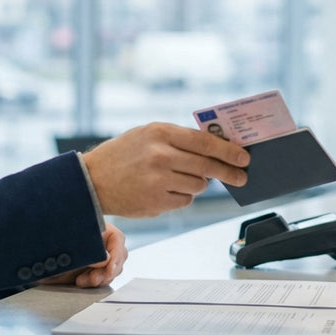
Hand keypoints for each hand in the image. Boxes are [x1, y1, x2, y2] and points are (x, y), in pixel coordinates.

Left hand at [40, 223, 128, 287]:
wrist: (30, 254)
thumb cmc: (46, 240)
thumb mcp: (64, 243)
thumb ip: (86, 250)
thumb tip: (104, 259)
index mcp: (96, 227)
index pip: (117, 239)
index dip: (116, 254)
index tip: (109, 268)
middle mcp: (99, 241)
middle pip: (118, 256)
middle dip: (108, 270)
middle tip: (93, 280)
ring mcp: (96, 256)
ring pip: (111, 269)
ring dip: (100, 278)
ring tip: (81, 281)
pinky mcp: (91, 269)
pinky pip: (102, 278)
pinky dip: (94, 283)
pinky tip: (79, 282)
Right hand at [81, 122, 248, 216]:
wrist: (92, 180)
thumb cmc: (123, 154)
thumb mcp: (148, 134)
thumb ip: (179, 139)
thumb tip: (216, 148)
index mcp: (160, 133)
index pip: (205, 142)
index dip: (228, 151)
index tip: (243, 158)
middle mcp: (161, 155)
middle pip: (207, 166)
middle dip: (229, 173)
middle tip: (241, 177)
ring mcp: (159, 180)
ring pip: (198, 185)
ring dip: (196, 183)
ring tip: (176, 178)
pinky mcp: (156, 202)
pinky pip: (185, 200)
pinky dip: (182, 196)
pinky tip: (164, 189)